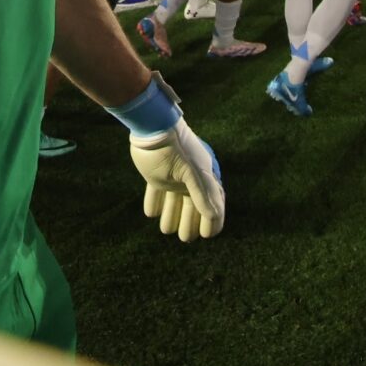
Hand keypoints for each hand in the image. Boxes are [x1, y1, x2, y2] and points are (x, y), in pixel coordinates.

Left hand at [128, 103, 225, 242]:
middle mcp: (189, 177)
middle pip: (193, 205)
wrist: (151, 126)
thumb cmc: (175, 148)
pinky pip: (156, 192)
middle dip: (190, 222)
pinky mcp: (154, 173)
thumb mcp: (190, 172)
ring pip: (174, 201)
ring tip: (166, 230)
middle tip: (186, 238)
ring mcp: (172, 176)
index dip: (212, 220)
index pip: (213, 202)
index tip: (208, 235)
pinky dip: (154, 202)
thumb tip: (214, 216)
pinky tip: (151, 213)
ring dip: (172, 215)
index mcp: (203, 176)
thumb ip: (202, 194)